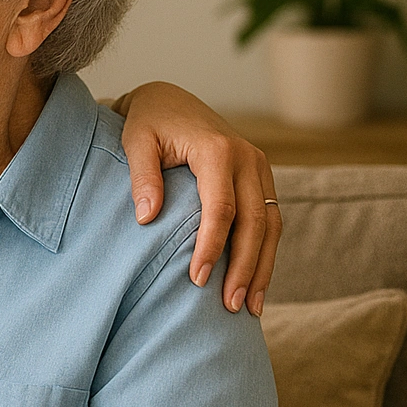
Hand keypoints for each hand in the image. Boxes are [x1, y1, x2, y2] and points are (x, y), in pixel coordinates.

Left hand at [115, 82, 280, 315]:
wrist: (169, 99)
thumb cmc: (147, 122)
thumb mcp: (135, 141)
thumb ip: (142, 176)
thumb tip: (146, 217)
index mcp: (218, 150)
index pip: (221, 208)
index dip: (211, 247)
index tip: (197, 280)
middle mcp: (248, 158)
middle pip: (255, 222)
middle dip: (244, 267)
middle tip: (231, 307)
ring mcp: (260, 167)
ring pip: (271, 224)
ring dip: (262, 267)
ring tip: (250, 308)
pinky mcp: (261, 177)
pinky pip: (271, 219)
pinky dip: (265, 252)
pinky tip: (255, 282)